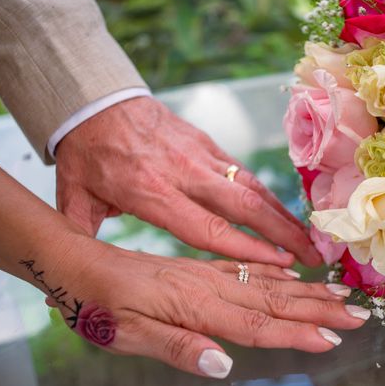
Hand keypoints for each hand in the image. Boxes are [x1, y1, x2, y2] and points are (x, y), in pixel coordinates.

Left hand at [46, 238, 368, 377]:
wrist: (73, 258)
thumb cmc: (94, 302)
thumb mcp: (123, 333)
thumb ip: (175, 346)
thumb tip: (222, 364)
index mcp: (192, 303)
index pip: (253, 321)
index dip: (295, 331)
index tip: (332, 337)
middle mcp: (206, 282)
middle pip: (271, 295)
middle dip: (316, 306)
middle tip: (356, 313)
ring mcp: (204, 270)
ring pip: (264, 278)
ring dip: (304, 288)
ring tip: (338, 292)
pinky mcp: (197, 264)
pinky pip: (245, 266)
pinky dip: (273, 271)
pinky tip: (289, 272)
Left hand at [55, 96, 320, 266]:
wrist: (97, 100)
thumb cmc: (87, 154)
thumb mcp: (76, 199)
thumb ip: (82, 239)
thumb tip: (70, 285)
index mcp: (150, 193)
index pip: (208, 228)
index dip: (246, 249)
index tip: (280, 266)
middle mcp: (184, 174)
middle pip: (245, 206)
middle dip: (284, 233)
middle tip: (314, 256)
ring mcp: (201, 155)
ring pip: (253, 187)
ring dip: (285, 214)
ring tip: (312, 237)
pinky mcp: (208, 144)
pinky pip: (245, 173)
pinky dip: (270, 195)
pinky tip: (285, 212)